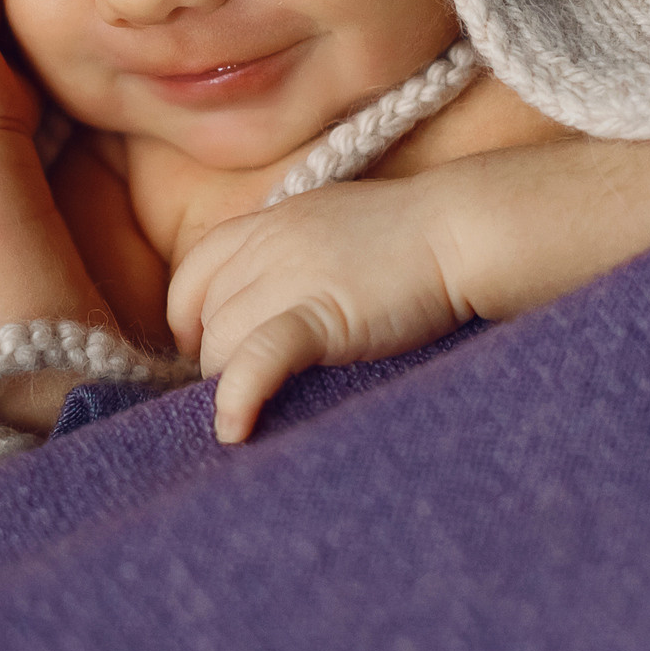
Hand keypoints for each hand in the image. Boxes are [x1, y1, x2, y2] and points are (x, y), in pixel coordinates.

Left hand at [166, 176, 474, 444]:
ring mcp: (291, 278)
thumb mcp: (329, 225)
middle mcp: (268, 245)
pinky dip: (238, 396)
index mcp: (268, 222)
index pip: (193, 271)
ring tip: (258, 409)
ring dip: (229, 382)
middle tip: (250, 385)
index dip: (186, 317)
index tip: (201, 348)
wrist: (463, 230)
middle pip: (207, 315)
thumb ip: (288, 254)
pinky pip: (258, 358)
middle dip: (216, 357)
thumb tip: (264, 304)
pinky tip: (234, 429)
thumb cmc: (411, 235)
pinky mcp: (322, 316)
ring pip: (222, 342)